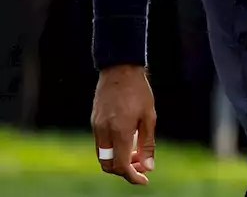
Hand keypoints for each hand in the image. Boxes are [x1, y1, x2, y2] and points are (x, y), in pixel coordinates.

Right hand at [91, 65, 155, 184]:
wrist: (120, 70)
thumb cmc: (138, 91)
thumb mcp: (149, 116)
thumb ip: (147, 143)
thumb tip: (148, 166)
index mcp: (120, 131)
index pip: (121, 166)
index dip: (132, 176)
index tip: (144, 179)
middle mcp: (104, 132)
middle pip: (108, 165)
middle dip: (125, 170)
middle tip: (142, 165)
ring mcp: (96, 127)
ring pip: (102, 156)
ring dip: (117, 160)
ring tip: (136, 154)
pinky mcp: (94, 122)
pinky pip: (100, 144)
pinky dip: (112, 150)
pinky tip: (127, 142)